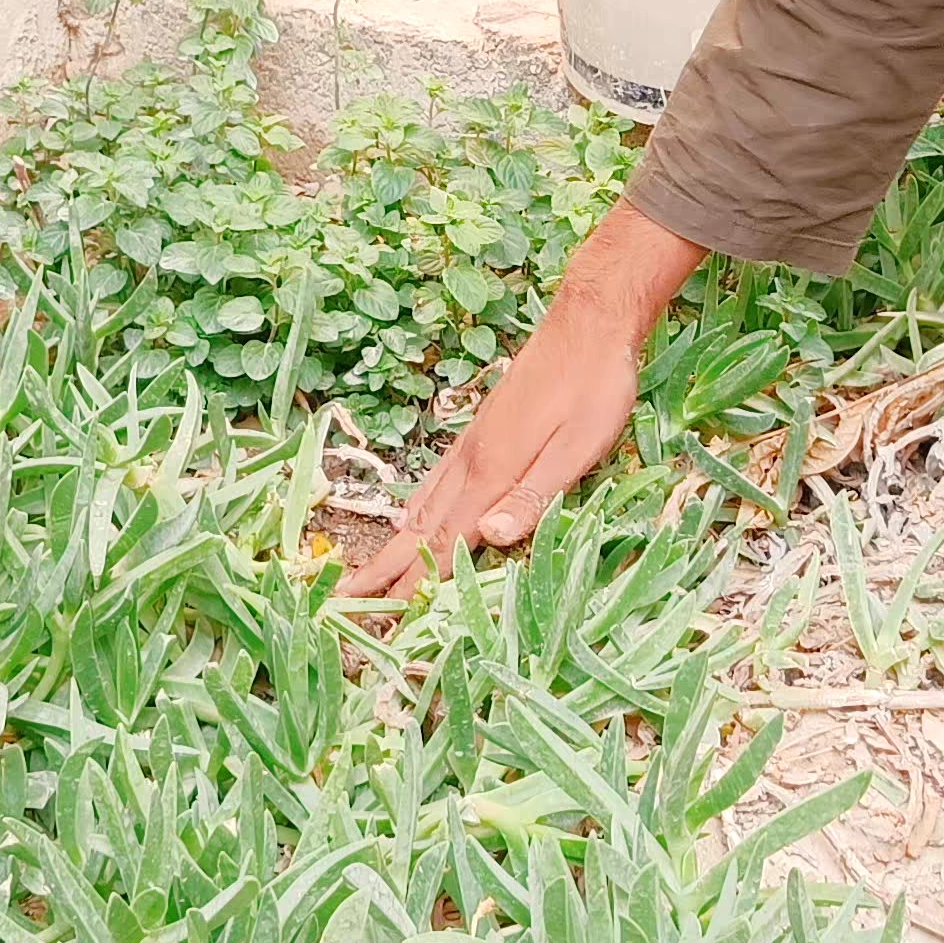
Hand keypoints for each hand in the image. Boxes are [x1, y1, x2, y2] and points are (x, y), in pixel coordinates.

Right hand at [340, 203, 703, 597]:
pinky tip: (408, 516)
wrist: (587, 322)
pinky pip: (435, 482)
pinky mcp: (480, 432)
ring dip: (393, 543)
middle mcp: (472, 461)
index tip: (384, 620)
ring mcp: (472, 445)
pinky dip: (414, 508)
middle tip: (348, 604)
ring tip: (366, 572)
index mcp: (494, 471)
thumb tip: (489, 536)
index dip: (417, 584)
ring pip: (422, 504)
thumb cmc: (595, 386)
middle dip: (386, 569)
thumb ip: (536, 492)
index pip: (448, 541)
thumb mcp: (581, 445)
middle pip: (420, 527)